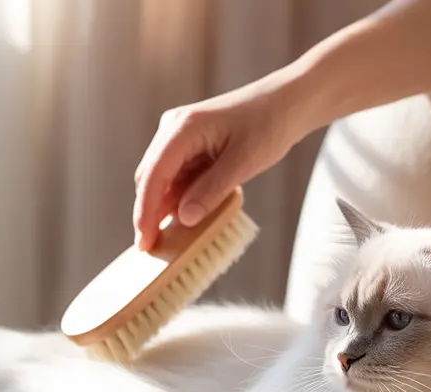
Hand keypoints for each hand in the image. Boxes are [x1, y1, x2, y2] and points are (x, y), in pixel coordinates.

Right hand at [133, 77, 305, 250]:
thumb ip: (211, 190)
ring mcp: (179, 138)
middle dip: (150, 213)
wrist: (286, 103)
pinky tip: (190, 216)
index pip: (153, 175)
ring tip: (173, 239)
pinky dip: (180, 199)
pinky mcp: (188, 147)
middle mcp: (173, 130)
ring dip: (166, 208)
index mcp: (182, 128)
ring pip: (162, 181)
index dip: (145, 212)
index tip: (144, 242)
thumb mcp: (244, 161)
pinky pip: (176, 178)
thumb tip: (184, 219)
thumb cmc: (268, 124)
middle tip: (154, 249)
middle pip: (150, 179)